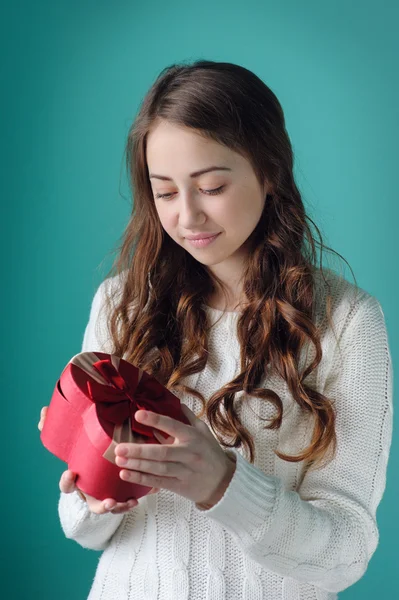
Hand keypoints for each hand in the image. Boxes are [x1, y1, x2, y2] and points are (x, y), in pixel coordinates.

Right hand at [37, 406, 159, 514]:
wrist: (101, 455)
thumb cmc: (83, 447)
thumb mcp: (71, 436)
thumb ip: (55, 426)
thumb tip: (44, 411)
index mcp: (78, 479)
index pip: (67, 485)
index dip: (67, 481)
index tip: (71, 473)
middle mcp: (91, 490)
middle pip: (93, 504)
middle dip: (100, 505)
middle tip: (109, 501)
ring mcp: (104, 494)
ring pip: (110, 507)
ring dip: (118, 507)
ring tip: (126, 502)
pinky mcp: (119, 493)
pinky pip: (124, 502)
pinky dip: (128, 502)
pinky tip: (136, 498)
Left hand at [114, 404, 236, 506]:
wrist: (223, 482)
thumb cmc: (211, 453)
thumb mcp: (204, 432)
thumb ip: (188, 417)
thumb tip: (175, 401)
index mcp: (193, 437)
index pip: (172, 426)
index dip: (155, 420)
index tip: (138, 414)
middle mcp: (188, 454)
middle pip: (161, 452)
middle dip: (139, 450)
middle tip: (119, 447)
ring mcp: (184, 471)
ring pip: (158, 468)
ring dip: (137, 464)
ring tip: (119, 459)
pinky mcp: (179, 485)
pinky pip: (158, 482)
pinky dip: (141, 479)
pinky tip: (126, 474)